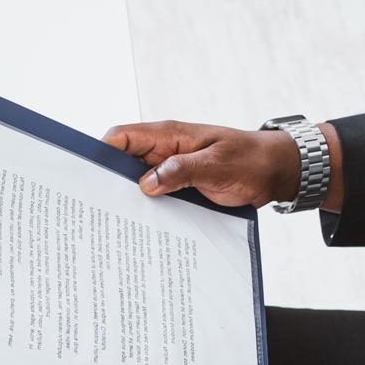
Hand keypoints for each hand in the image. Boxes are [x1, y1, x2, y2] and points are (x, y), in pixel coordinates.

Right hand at [102, 120, 298, 207]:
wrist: (276, 172)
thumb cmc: (252, 160)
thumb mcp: (218, 164)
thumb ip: (182, 170)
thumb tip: (145, 183)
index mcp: (169, 136)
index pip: (122, 137)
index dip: (101, 153)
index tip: (88, 177)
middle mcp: (164, 151)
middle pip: (122, 164)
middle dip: (109, 183)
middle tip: (96, 209)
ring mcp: (171, 170)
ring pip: (136, 184)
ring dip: (128, 201)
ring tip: (114, 224)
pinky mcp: (179, 188)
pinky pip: (155, 197)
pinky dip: (148, 210)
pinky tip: (141, 229)